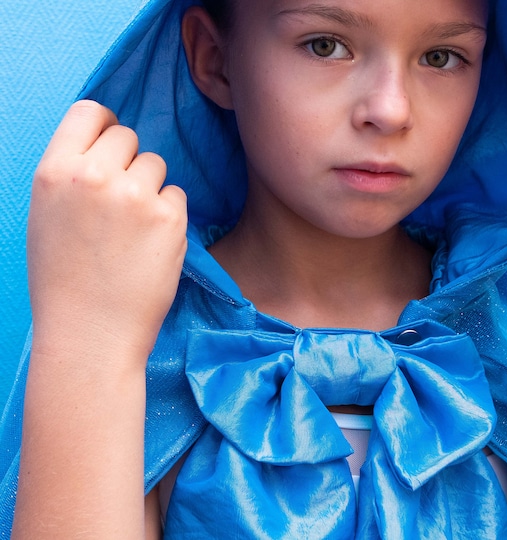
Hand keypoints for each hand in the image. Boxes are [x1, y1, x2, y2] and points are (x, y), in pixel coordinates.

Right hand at [28, 100, 187, 360]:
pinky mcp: (170, 217)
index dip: (104, 125)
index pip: (89, 112)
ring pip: (157, 165)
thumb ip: (72, 176)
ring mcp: (136, 195)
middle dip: (129, 161)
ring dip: (151, 187)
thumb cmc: (63, 281)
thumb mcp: (47, 216)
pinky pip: (177, 196)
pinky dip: (169, 215)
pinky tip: (151, 244)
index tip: (111, 143)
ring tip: (133, 229)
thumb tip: (103, 148)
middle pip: (128, 136)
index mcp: (55, 171)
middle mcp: (95, 175)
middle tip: (122, 199)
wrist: (90, 333)